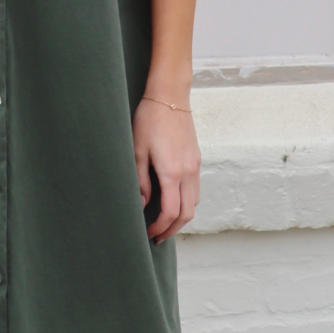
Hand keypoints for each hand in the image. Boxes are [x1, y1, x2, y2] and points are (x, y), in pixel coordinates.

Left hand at [132, 93, 200, 243]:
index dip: (160, 227)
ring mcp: (195, 165)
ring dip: (181, 217)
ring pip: (195, 202)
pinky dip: (186, 201)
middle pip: (188, 213)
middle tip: (157, 236)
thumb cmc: (149, 120)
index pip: (171, 212)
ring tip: (164, 221)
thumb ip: (140, 180)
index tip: (148, 233)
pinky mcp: (196, 159)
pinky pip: (195, 189)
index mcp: (172, 172)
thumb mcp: (137, 150)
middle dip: (173, 229)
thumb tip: (143, 203)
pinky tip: (172, 199)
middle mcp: (188, 172)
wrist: (169, 96)